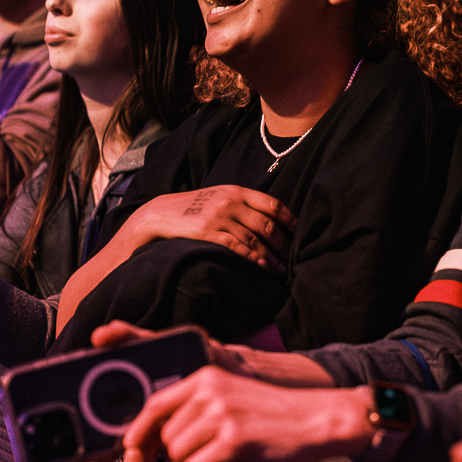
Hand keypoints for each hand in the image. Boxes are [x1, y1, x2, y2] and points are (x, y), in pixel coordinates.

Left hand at [72, 321, 335, 461]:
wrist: (315, 418)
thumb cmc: (276, 413)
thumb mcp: (232, 399)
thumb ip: (200, 411)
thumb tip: (167, 439)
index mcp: (207, 377)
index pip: (157, 401)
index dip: (139, 428)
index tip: (130, 446)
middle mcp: (210, 391)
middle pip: (165, 433)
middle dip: (169, 456)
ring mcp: (222, 414)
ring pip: (177, 452)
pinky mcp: (233, 439)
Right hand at [129, 186, 295, 269]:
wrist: (163, 212)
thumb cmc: (195, 207)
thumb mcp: (220, 197)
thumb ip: (242, 204)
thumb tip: (270, 221)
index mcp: (237, 191)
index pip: (272, 204)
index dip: (289, 220)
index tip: (299, 234)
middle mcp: (231, 201)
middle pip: (267, 224)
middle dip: (282, 244)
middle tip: (292, 258)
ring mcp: (219, 216)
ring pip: (254, 238)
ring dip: (270, 257)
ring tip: (280, 270)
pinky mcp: (208, 231)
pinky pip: (236, 246)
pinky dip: (252, 258)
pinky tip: (261, 267)